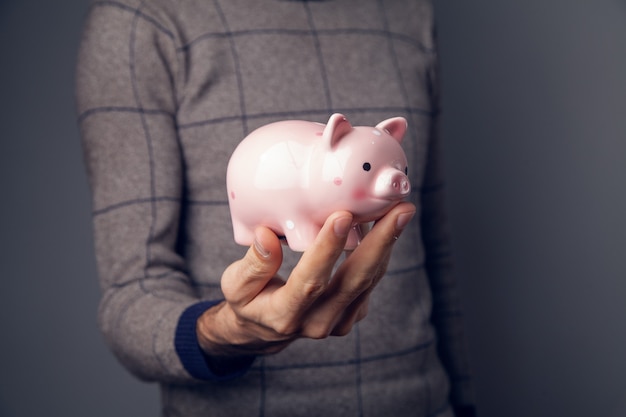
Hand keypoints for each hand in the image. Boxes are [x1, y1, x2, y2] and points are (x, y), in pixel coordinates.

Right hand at [196, 202, 415, 356]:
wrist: (262, 330)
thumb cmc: (247, 301)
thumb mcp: (235, 285)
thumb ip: (253, 264)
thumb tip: (267, 236)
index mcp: (284, 315)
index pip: (310, 282)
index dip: (327, 249)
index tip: (343, 215)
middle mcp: (316, 323)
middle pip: (354, 282)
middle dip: (381, 243)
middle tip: (400, 210)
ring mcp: (338, 322)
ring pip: (368, 280)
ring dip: (387, 244)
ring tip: (399, 209)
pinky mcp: (351, 315)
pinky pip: (370, 281)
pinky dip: (379, 252)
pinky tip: (382, 224)